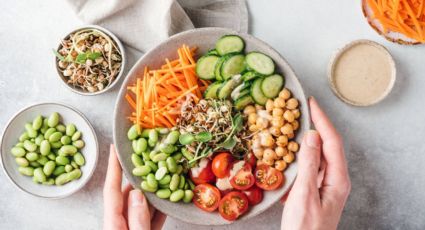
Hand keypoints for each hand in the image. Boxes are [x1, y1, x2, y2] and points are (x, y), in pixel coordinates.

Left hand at [103, 144, 165, 229]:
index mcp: (114, 224)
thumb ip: (138, 218)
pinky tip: (169, 200)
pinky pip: (152, 218)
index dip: (113, 167)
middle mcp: (121, 225)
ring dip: (154, 192)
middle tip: (152, 160)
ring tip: (165, 176)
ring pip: (142, 206)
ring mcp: (132, 229)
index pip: (111, 189)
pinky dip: (160, 209)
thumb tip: (138, 193)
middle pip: (128, 194)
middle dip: (141, 177)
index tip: (114, 148)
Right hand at [281, 97, 350, 229]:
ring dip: (305, 141)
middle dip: (315, 126)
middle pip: (327, 146)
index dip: (322, 120)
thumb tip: (311, 136)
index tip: (311, 104)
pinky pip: (308, 168)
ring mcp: (325, 186)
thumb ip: (308, 165)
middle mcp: (334, 180)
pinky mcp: (314, 191)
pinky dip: (298, 157)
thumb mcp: (304, 195)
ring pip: (316, 156)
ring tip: (293, 127)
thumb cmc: (304, 229)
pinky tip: (287, 154)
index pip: (332, 142)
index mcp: (337, 179)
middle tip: (301, 110)